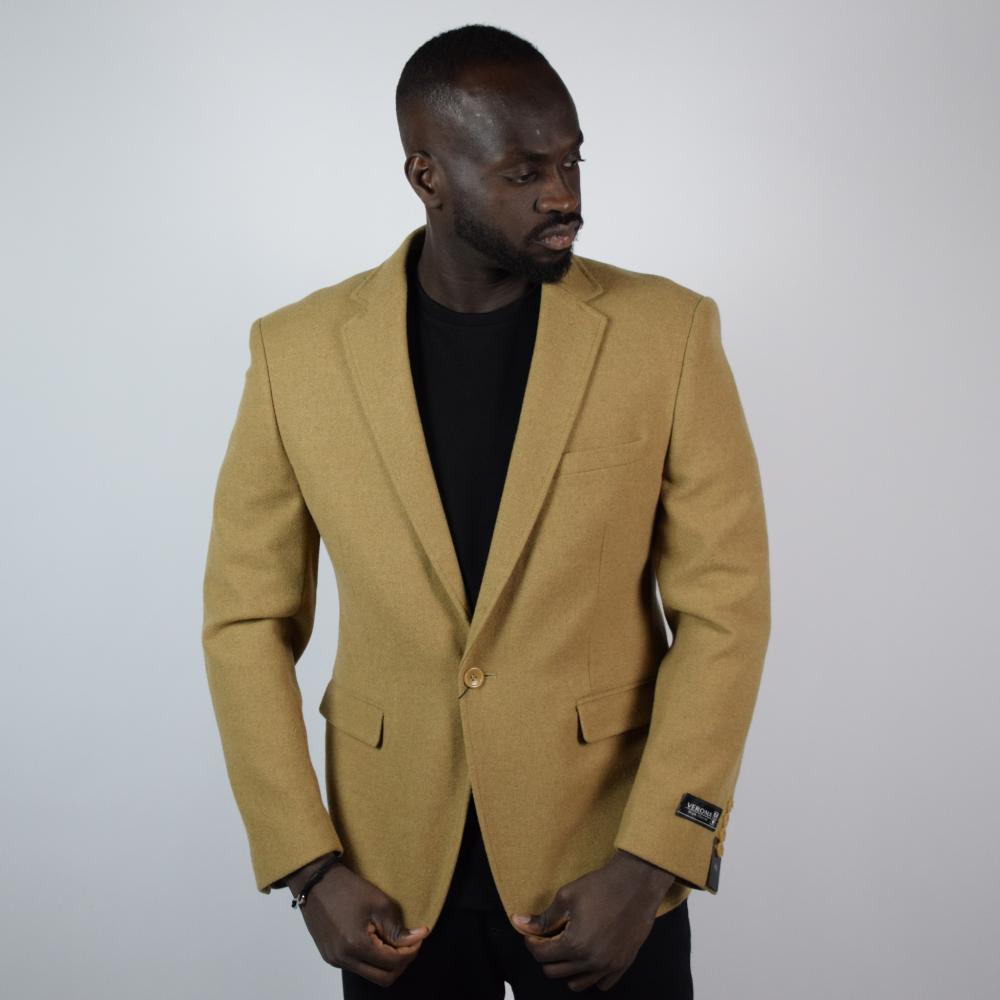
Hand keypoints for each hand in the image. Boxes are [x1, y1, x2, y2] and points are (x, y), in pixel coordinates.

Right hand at [289, 861, 430, 986]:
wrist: (315, 881)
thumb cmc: (346, 887)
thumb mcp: (378, 903)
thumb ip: (397, 928)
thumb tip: (417, 938)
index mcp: (356, 945)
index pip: (393, 962)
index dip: (411, 951)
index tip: (419, 936)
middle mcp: (343, 959)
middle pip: (383, 978)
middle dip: (401, 963)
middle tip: (409, 944)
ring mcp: (334, 959)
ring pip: (370, 974)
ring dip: (386, 963)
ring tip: (393, 940)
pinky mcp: (329, 956)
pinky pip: (357, 967)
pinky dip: (371, 959)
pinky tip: (376, 939)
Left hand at [510, 850, 674, 991]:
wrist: (637, 883)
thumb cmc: (601, 886)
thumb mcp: (567, 897)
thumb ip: (543, 917)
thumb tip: (519, 923)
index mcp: (575, 945)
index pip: (541, 955)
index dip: (532, 942)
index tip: (533, 933)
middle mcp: (591, 961)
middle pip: (554, 972)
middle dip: (547, 955)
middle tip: (550, 937)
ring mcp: (609, 966)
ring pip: (576, 983)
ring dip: (567, 968)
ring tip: (568, 946)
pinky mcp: (623, 964)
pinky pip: (601, 984)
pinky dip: (591, 974)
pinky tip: (589, 954)